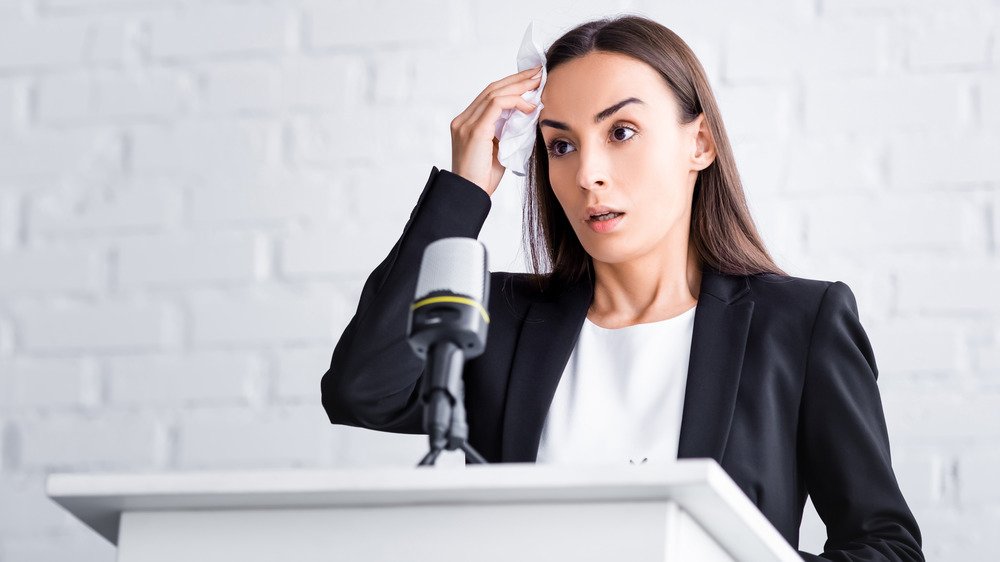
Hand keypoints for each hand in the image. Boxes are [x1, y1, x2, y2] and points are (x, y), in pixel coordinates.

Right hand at [450, 65, 542, 196]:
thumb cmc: (483, 178)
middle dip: (517, 79)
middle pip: (492, 88)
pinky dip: (516, 102)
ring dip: (519, 86)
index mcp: (466, 123)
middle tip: (538, 72)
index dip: (511, 85)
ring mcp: (466, 123)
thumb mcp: (498, 149)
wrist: (469, 195)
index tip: (531, 80)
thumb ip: (507, 131)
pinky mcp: (474, 130)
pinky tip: (530, 107)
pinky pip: (497, 105)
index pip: (490, 95)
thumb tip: (527, 116)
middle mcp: (463, 119)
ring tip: (538, 83)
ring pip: (495, 93)